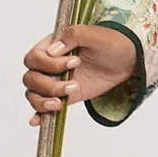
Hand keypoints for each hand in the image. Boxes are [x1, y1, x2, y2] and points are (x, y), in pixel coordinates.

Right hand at [22, 24, 137, 126]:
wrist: (127, 59)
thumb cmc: (112, 42)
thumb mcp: (97, 35)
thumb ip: (74, 35)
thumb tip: (52, 50)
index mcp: (53, 45)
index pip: (34, 58)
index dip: (50, 64)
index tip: (76, 62)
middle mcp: (49, 64)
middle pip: (30, 78)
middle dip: (48, 85)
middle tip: (73, 85)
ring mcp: (55, 80)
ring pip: (33, 94)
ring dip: (43, 101)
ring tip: (61, 102)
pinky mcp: (63, 95)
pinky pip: (44, 107)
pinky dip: (39, 115)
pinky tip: (38, 121)